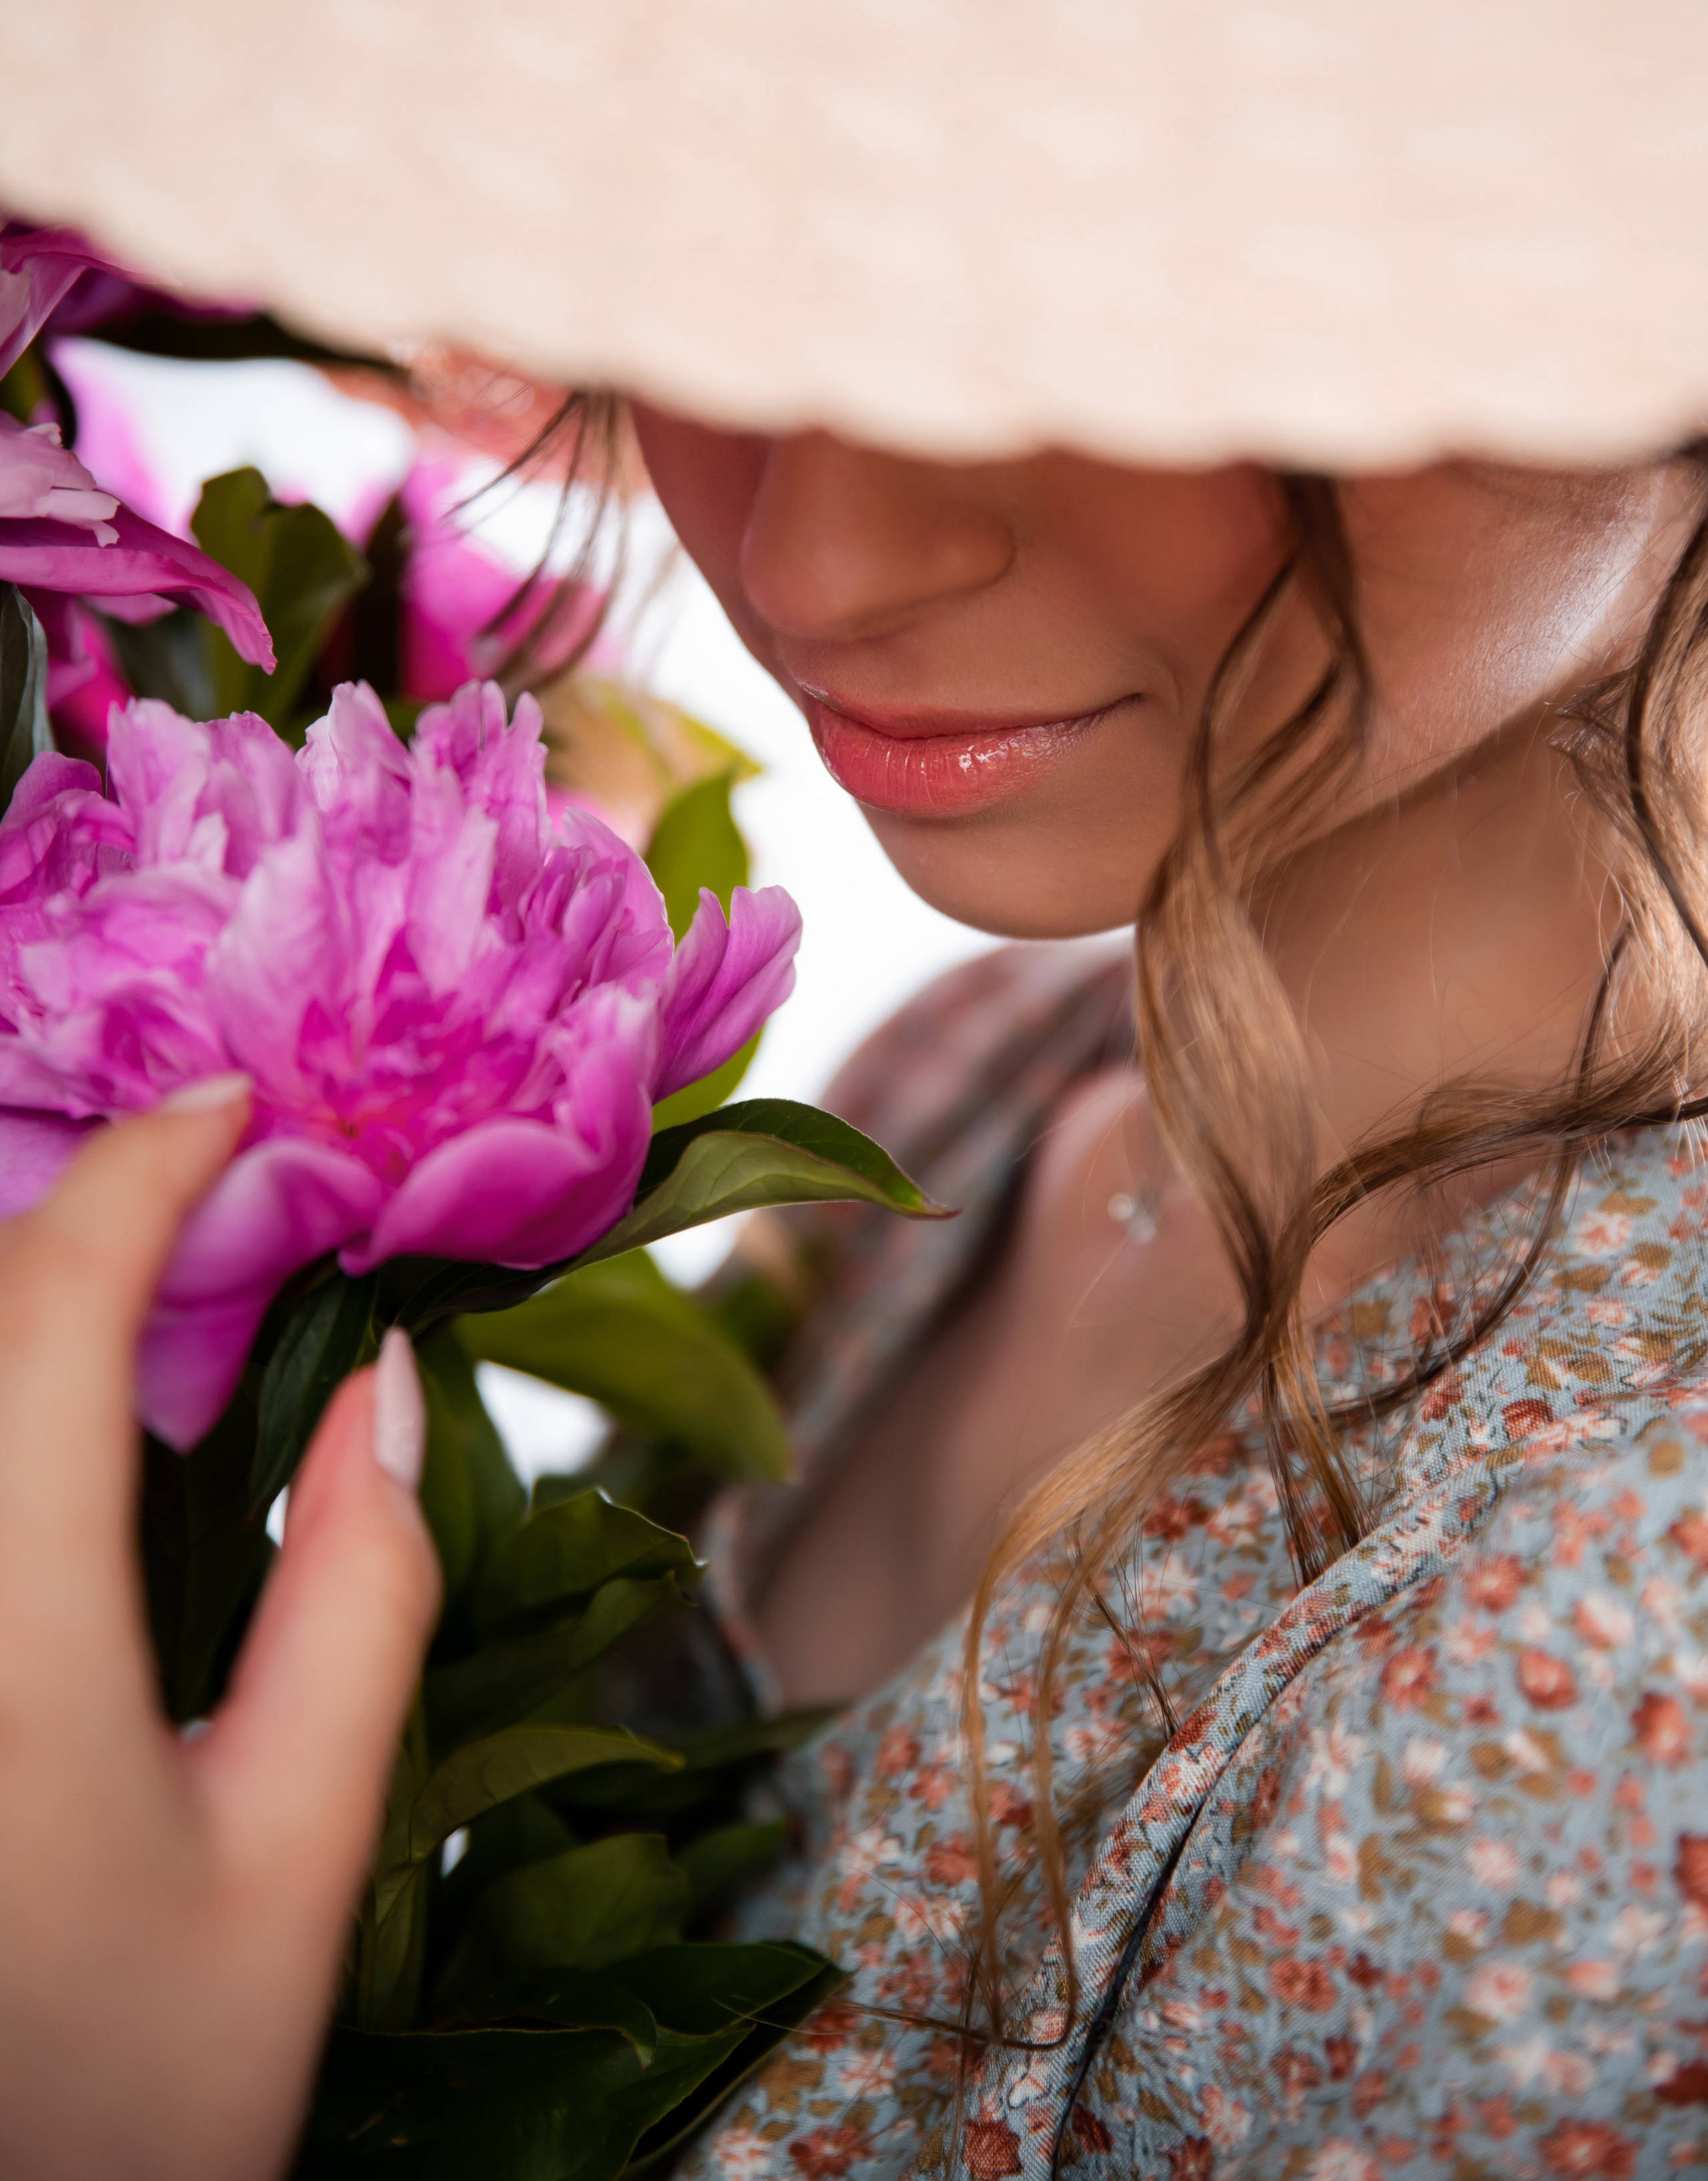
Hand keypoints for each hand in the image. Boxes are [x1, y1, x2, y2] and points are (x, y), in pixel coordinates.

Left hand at [0, 1085, 441, 2180]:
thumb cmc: (137, 2098)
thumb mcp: (299, 1860)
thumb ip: (361, 1601)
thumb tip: (385, 1386)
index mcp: (16, 1644)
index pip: (57, 1318)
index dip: (149, 1173)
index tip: (238, 1105)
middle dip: (83, 1215)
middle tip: (216, 1188)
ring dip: (24, 1310)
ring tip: (141, 1288)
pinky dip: (4, 1394)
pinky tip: (61, 1416)